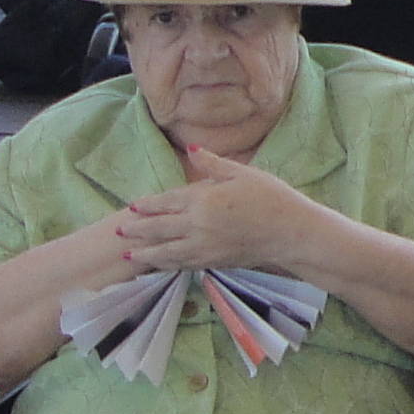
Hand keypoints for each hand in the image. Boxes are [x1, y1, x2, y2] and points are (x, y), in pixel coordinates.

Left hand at [116, 147, 315, 276]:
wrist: (292, 233)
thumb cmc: (272, 199)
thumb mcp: (243, 173)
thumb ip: (213, 164)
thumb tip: (192, 149)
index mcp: (203, 200)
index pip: (166, 202)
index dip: (147, 206)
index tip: (132, 207)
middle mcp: (198, 226)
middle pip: (159, 228)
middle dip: (138, 230)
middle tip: (120, 231)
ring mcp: (205, 247)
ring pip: (167, 251)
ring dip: (147, 252)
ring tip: (130, 253)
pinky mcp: (215, 262)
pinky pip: (184, 264)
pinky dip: (168, 264)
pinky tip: (161, 264)